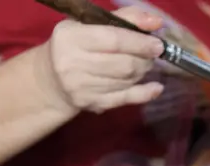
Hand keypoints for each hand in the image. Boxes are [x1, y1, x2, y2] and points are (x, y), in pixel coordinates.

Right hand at [38, 7, 164, 114]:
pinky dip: (144, 93)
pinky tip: (156, 88)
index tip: (158, 44)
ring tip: (144, 64)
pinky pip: (125, 99)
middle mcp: (73, 63)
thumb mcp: (90, 24)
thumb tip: (156, 21)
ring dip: (142, 72)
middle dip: (144, 59)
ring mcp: (82, 87)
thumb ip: (123, 18)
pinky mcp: (92, 103)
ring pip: (126, 81)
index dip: (140, 43)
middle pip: (123, 64)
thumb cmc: (75, 45)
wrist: (52, 79)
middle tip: (151, 55)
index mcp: (71, 37)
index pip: (113, 40)